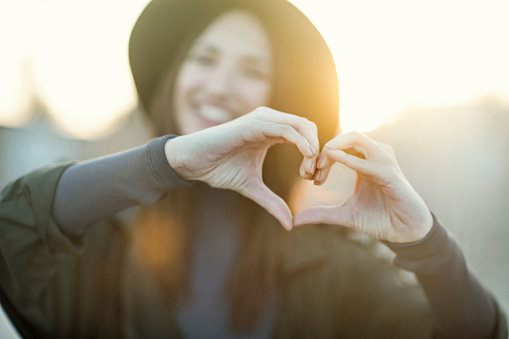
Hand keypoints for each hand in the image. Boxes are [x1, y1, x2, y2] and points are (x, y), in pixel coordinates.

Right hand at [164, 107, 318, 229]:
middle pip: (307, 126)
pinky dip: (300, 142)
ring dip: (311, 147)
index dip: (313, 154)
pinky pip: (285, 128)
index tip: (310, 178)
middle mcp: (268, 120)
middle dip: (316, 150)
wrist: (194, 162)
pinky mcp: (253, 123)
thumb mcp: (252, 188)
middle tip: (311, 175)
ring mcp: (261, 119)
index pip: (304, 134)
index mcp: (271, 131)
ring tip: (307, 170)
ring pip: (301, 124)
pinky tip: (305, 157)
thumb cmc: (219, 169)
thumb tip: (290, 225)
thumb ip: (272, 202)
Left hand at [294, 131, 432, 242]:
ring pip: (356, 138)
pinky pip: (368, 161)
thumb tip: (295, 220)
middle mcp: (374, 156)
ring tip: (318, 164)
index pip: (337, 146)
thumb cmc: (379, 219)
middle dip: (323, 148)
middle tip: (310, 168)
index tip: (307, 176)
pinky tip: (331, 158)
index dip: (319, 157)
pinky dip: (348, 159)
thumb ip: (321, 214)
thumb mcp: (343, 215)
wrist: (405, 233)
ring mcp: (384, 161)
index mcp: (363, 161)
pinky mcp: (391, 174)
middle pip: (345, 136)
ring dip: (333, 148)